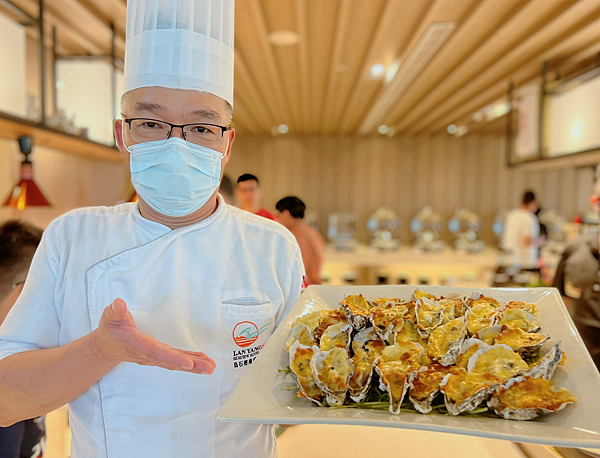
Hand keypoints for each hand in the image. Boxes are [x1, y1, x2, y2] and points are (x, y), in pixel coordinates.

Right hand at [91, 298, 215, 374]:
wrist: (108, 347)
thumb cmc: (111, 332)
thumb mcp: (110, 318)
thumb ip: (115, 312)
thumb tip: (118, 304)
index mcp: (138, 345)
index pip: (157, 353)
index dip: (173, 358)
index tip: (188, 363)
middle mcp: (149, 354)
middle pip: (172, 361)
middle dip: (191, 365)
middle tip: (208, 368)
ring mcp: (156, 356)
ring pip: (177, 362)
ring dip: (195, 365)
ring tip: (211, 367)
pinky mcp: (161, 355)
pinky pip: (178, 359)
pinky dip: (192, 361)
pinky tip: (204, 362)